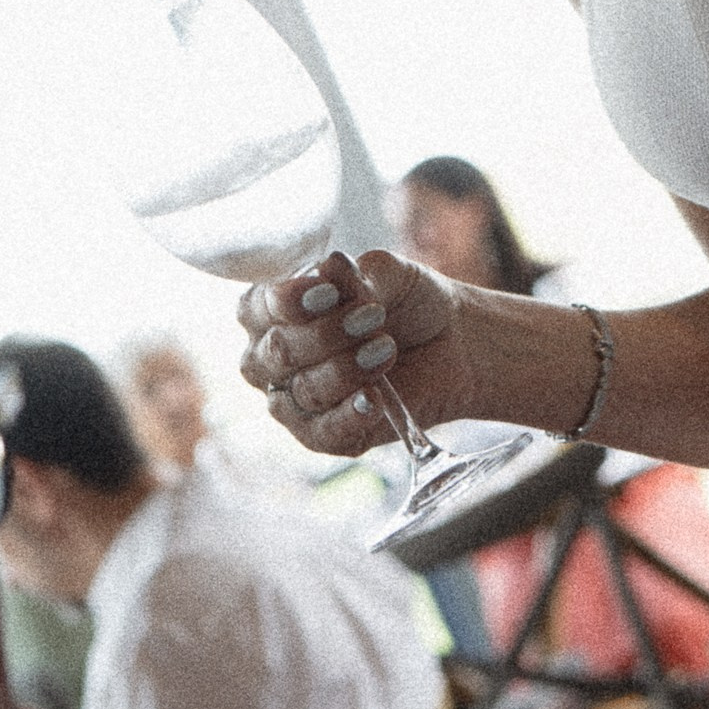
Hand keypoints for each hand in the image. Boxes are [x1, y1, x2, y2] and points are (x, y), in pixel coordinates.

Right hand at [238, 246, 468, 455]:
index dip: (286, 301)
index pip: (255, 308)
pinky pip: (323, 433)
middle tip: (372, 317)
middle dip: (325, 334)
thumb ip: (353, 273)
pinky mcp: (325, 435)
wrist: (453, 342)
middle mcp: (274, 358)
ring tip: (386, 348)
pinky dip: (349, 414)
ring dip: (346, 368)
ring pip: (303, 391)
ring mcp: (296, 400)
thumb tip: (326, 273)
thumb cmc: (407, 300)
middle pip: (276, 352)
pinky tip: (373, 398)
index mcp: (276, 309)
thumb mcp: (387, 272)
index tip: (329, 292)